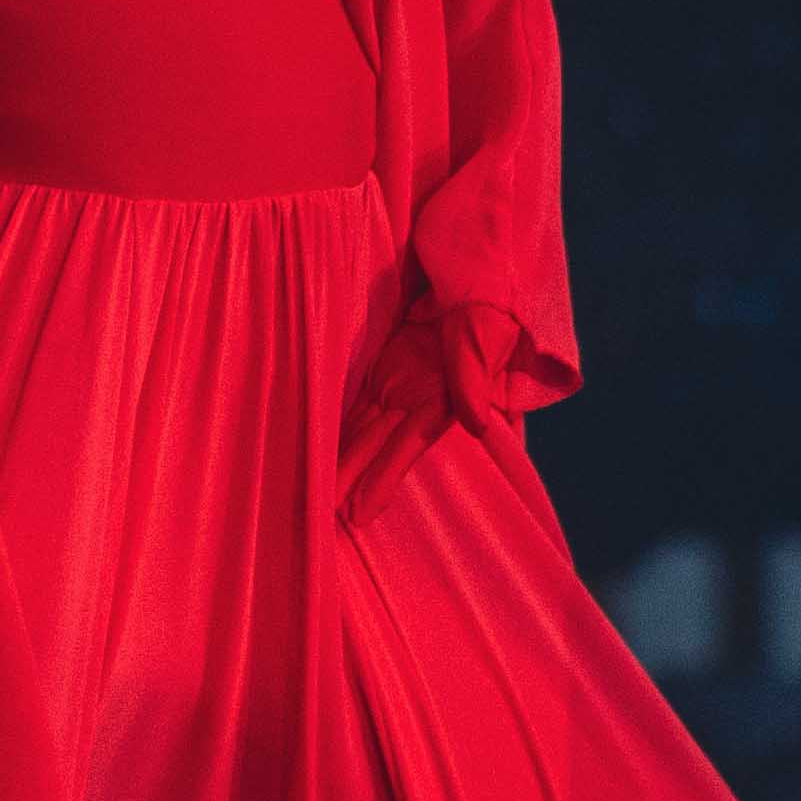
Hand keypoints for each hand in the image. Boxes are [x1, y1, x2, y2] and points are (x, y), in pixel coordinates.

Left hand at [331, 299, 528, 536]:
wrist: (476, 283)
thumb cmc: (486, 313)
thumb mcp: (483, 340)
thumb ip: (474, 378)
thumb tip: (477, 424)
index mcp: (441, 402)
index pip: (406, 449)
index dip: (382, 481)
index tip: (359, 515)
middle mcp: (416, 404)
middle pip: (375, 449)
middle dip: (350, 481)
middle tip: (322, 517)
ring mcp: (398, 388)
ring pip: (361, 432)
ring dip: (340, 460)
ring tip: (314, 496)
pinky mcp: (384, 371)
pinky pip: (355, 404)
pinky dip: (338, 428)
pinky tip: (317, 449)